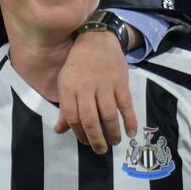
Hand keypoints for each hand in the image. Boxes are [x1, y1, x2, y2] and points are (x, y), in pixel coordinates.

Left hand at [54, 30, 137, 152]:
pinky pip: (126, 105)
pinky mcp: (120, 82)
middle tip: (100, 150)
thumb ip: (64, 108)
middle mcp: (86, 88)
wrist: (96, 39)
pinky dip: (129, 120)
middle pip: (90, 119)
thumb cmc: (77, 64)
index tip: (85, 142)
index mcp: (69, 89)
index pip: (72, 117)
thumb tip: (59, 130)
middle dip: (95, 139)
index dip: (78, 133)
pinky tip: (130, 132)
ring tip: (113, 142)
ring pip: (108, 114)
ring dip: (112, 132)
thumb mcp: (65, 83)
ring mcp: (104, 85)